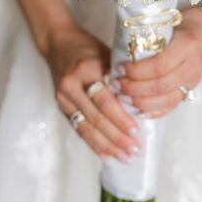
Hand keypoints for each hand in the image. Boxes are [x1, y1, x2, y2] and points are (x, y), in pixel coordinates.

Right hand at [48, 25, 139, 162]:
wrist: (57, 43)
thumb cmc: (87, 47)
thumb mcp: (106, 54)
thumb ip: (121, 77)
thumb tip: (145, 102)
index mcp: (85, 69)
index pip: (104, 99)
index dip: (120, 118)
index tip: (137, 131)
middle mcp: (71, 85)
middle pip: (96, 117)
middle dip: (116, 137)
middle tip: (135, 151)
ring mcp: (63, 97)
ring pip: (86, 127)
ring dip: (106, 146)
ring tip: (124, 158)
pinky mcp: (61, 107)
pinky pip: (78, 129)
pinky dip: (93, 144)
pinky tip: (106, 156)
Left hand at [116, 4, 201, 118]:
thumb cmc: (186, 22)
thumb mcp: (168, 21)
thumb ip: (149, 34)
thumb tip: (119, 48)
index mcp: (186, 45)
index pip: (159, 65)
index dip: (137, 71)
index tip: (120, 68)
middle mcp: (192, 65)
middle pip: (161, 85)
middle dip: (134, 88)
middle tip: (116, 84)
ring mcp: (193, 80)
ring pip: (167, 100)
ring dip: (141, 102)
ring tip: (122, 97)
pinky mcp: (191, 88)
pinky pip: (173, 105)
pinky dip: (154, 111)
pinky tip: (138, 109)